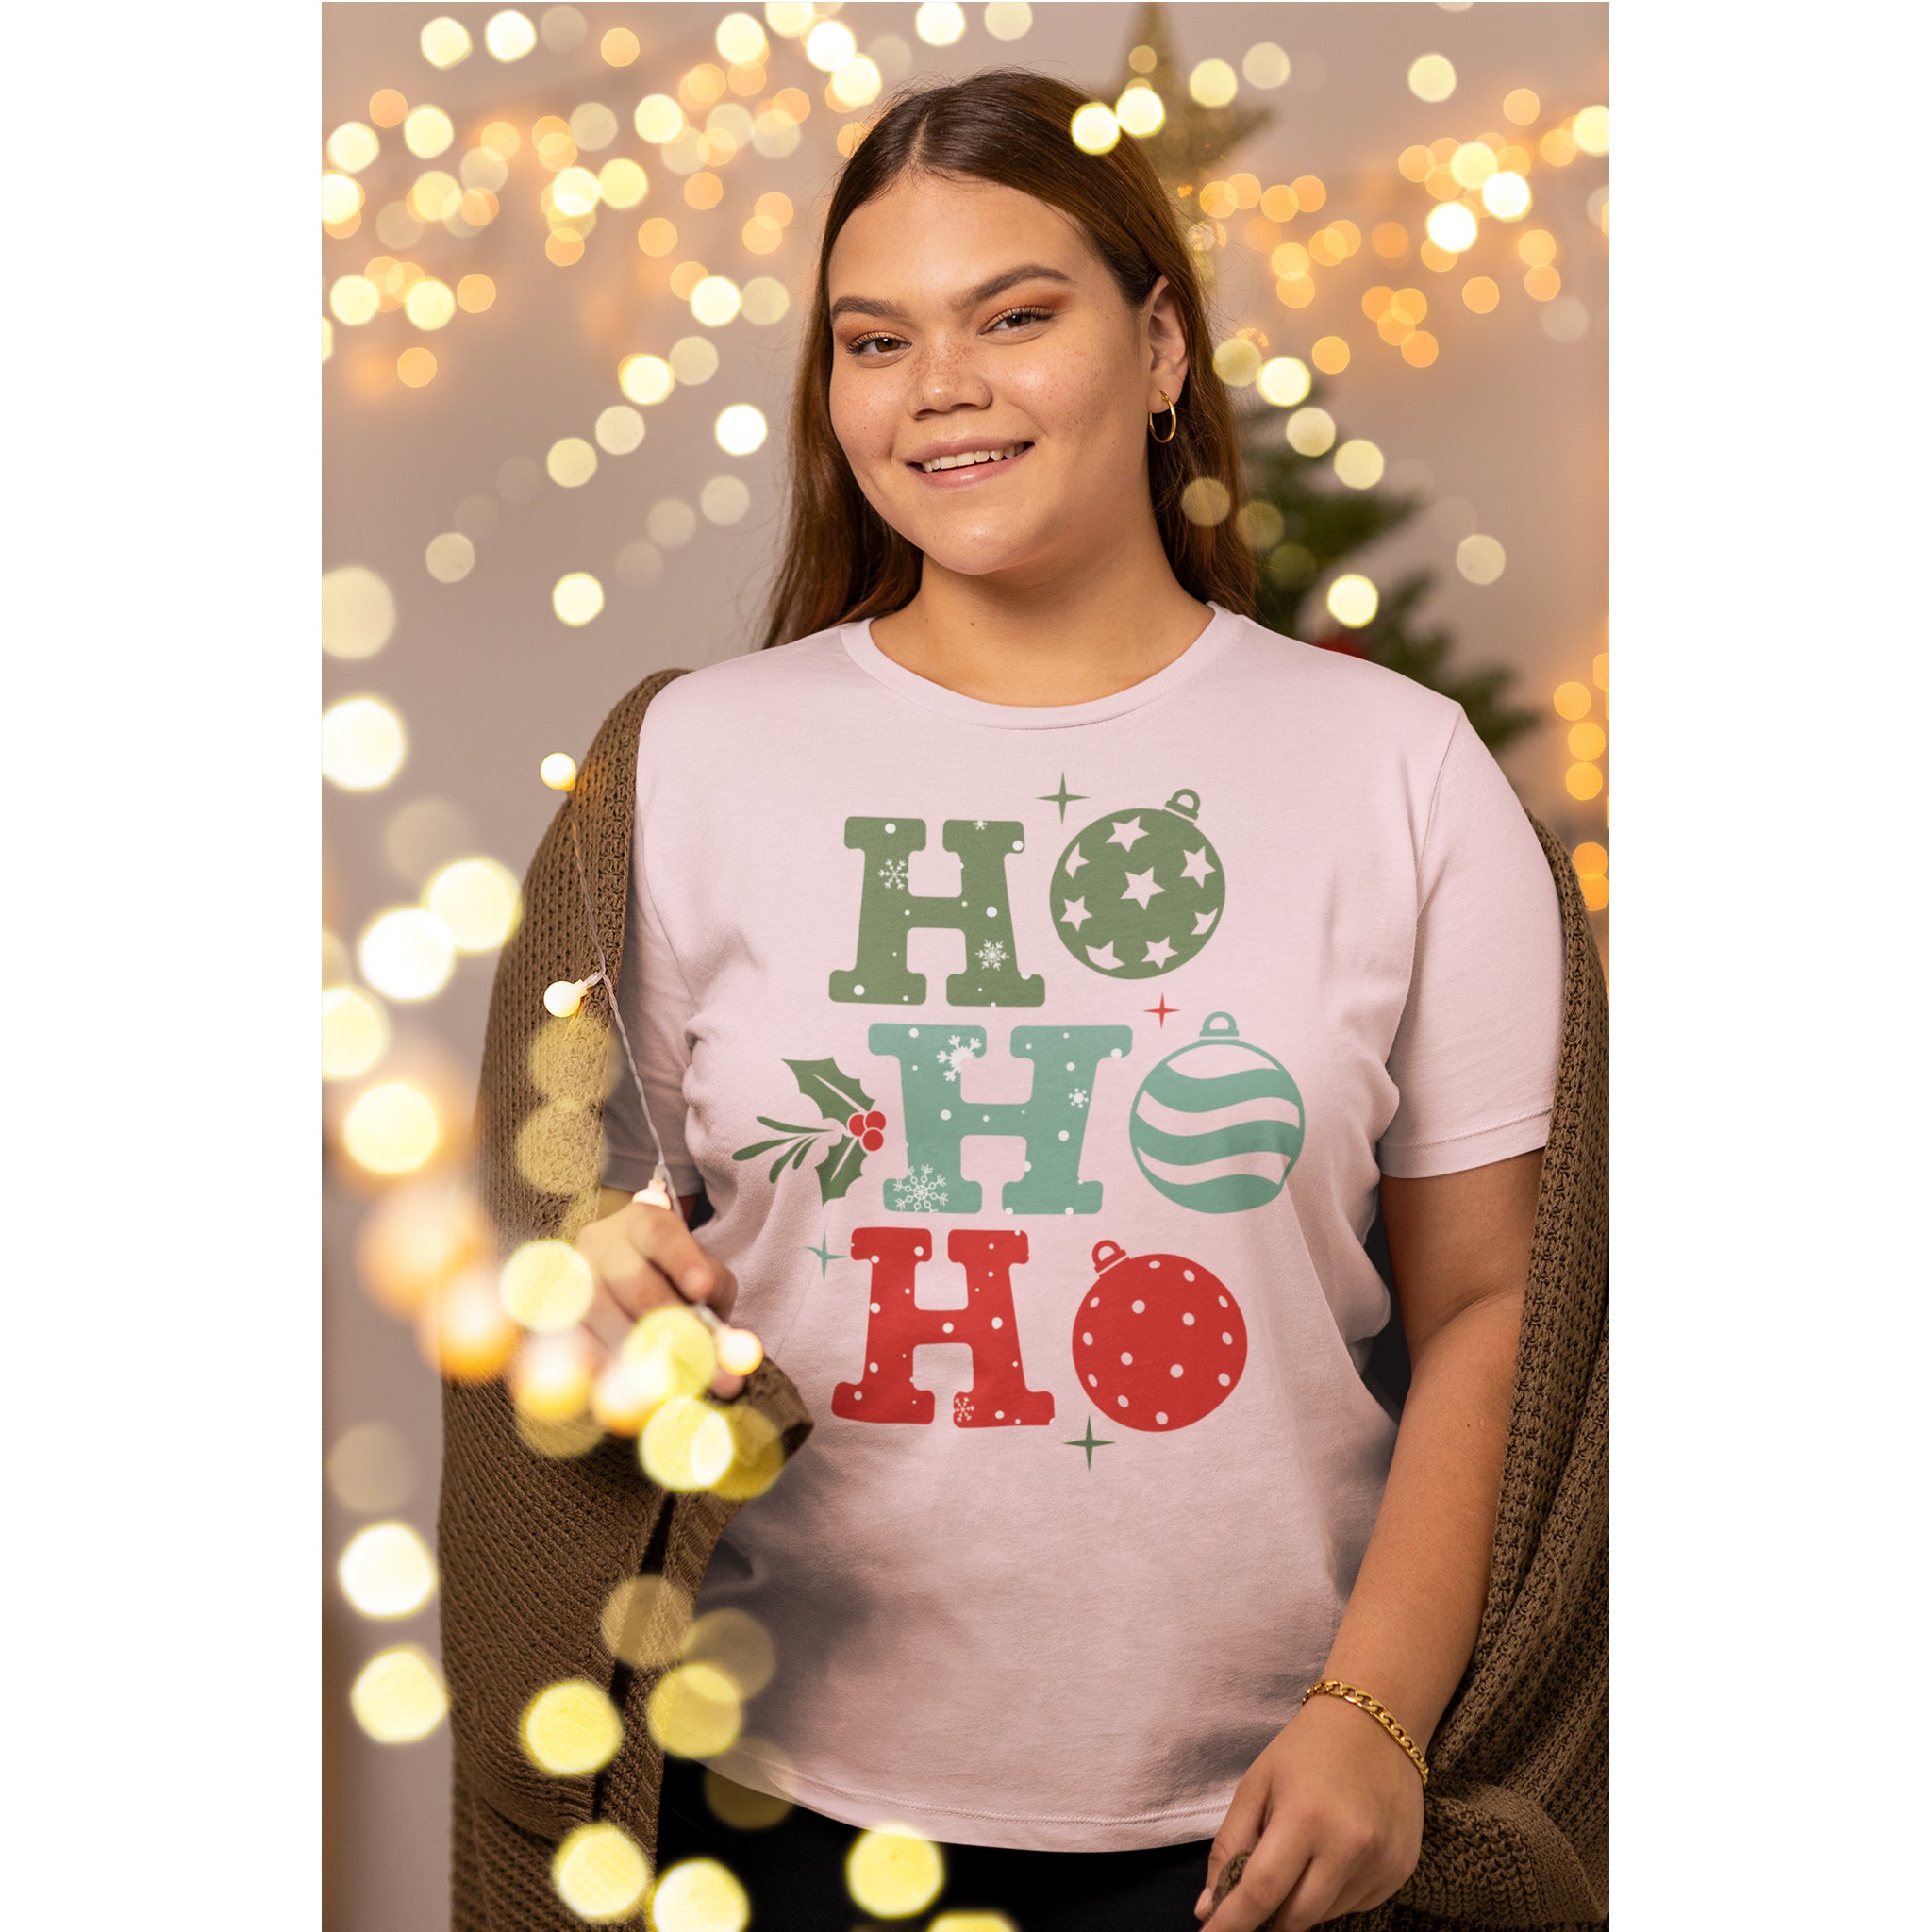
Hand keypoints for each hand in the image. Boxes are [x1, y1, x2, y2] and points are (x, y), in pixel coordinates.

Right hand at [571, 1196, 746, 1399]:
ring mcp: (571, 1281)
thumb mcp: (702, 1273)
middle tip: (706, 1370)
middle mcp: (600, 1245)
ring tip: (675, 1392)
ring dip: (642, 1363)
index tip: (703, 1289)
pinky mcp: (550, 1319)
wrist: (617, 1272)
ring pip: (606, 1323)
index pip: (663, 1236)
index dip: (683, 1262)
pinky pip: (573, 1350)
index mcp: (643, 1223)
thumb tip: (729, 1353)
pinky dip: (600, 1376)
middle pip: (636, 1286)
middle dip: (675, 1332)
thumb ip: (715, 1302)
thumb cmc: (671, 1277)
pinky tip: (623, 1401)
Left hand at [1195, 1693, 1423, 1931]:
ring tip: (1301, 1854)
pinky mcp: (1401, 1872)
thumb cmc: (1305, 1750)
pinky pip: (1354, 1906)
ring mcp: (1380, 1863)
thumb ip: (1229, 1847)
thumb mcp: (1256, 1785)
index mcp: (1304, 1817)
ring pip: (1324, 1916)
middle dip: (1266, 1916)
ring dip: (1300, 1903)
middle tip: (1254, 1894)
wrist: (1377, 1722)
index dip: (1231, 1925)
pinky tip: (1331, 1855)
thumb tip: (1207, 1909)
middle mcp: (1348, 1846)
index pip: (1261, 1892)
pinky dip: (1332, 1894)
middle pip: (1294, 1917)